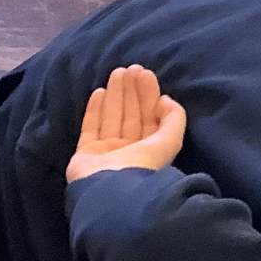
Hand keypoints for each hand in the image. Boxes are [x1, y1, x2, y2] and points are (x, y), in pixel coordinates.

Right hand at [66, 65, 188, 183]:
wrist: (111, 191)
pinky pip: (90, 127)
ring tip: (117, 72)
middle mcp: (128, 151)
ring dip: (115, 95)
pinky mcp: (86, 155)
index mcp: (149, 151)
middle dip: (131, 91)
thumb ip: (174, 119)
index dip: (148, 95)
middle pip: (130, 115)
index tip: (146, 74)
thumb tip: (166, 100)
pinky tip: (99, 92)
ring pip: (111, 117)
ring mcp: (107, 153)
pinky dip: (94, 110)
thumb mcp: (169, 142)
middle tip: (131, 69)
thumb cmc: (142, 166)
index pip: (149, 118)